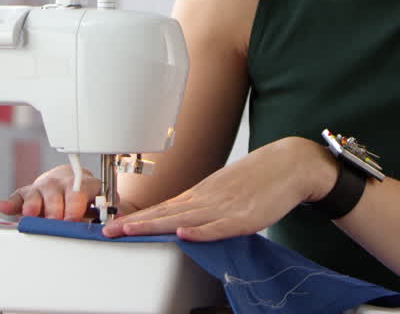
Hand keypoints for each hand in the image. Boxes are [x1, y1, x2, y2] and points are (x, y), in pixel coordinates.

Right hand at [0, 164, 101, 220]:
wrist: (72, 182)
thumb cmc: (86, 198)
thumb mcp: (100, 202)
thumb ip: (106, 212)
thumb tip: (114, 219)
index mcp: (83, 185)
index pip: (79, 192)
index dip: (75, 205)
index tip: (72, 218)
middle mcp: (61, 183)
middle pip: (56, 194)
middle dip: (54, 208)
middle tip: (54, 220)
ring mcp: (43, 187)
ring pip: (37, 194)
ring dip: (34, 205)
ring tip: (31, 214)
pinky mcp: (27, 193)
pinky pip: (18, 197)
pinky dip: (11, 203)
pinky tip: (5, 207)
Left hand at [101, 136, 335, 240]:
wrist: (290, 165)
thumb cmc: (258, 178)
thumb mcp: (224, 190)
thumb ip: (203, 206)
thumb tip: (181, 220)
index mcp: (201, 194)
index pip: (162, 207)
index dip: (137, 217)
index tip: (114, 224)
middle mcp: (207, 199)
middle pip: (166, 213)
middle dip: (136, 223)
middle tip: (109, 230)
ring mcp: (224, 207)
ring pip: (183, 219)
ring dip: (155, 225)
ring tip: (131, 231)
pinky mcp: (244, 217)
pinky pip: (218, 227)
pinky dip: (199, 232)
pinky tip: (182, 235)